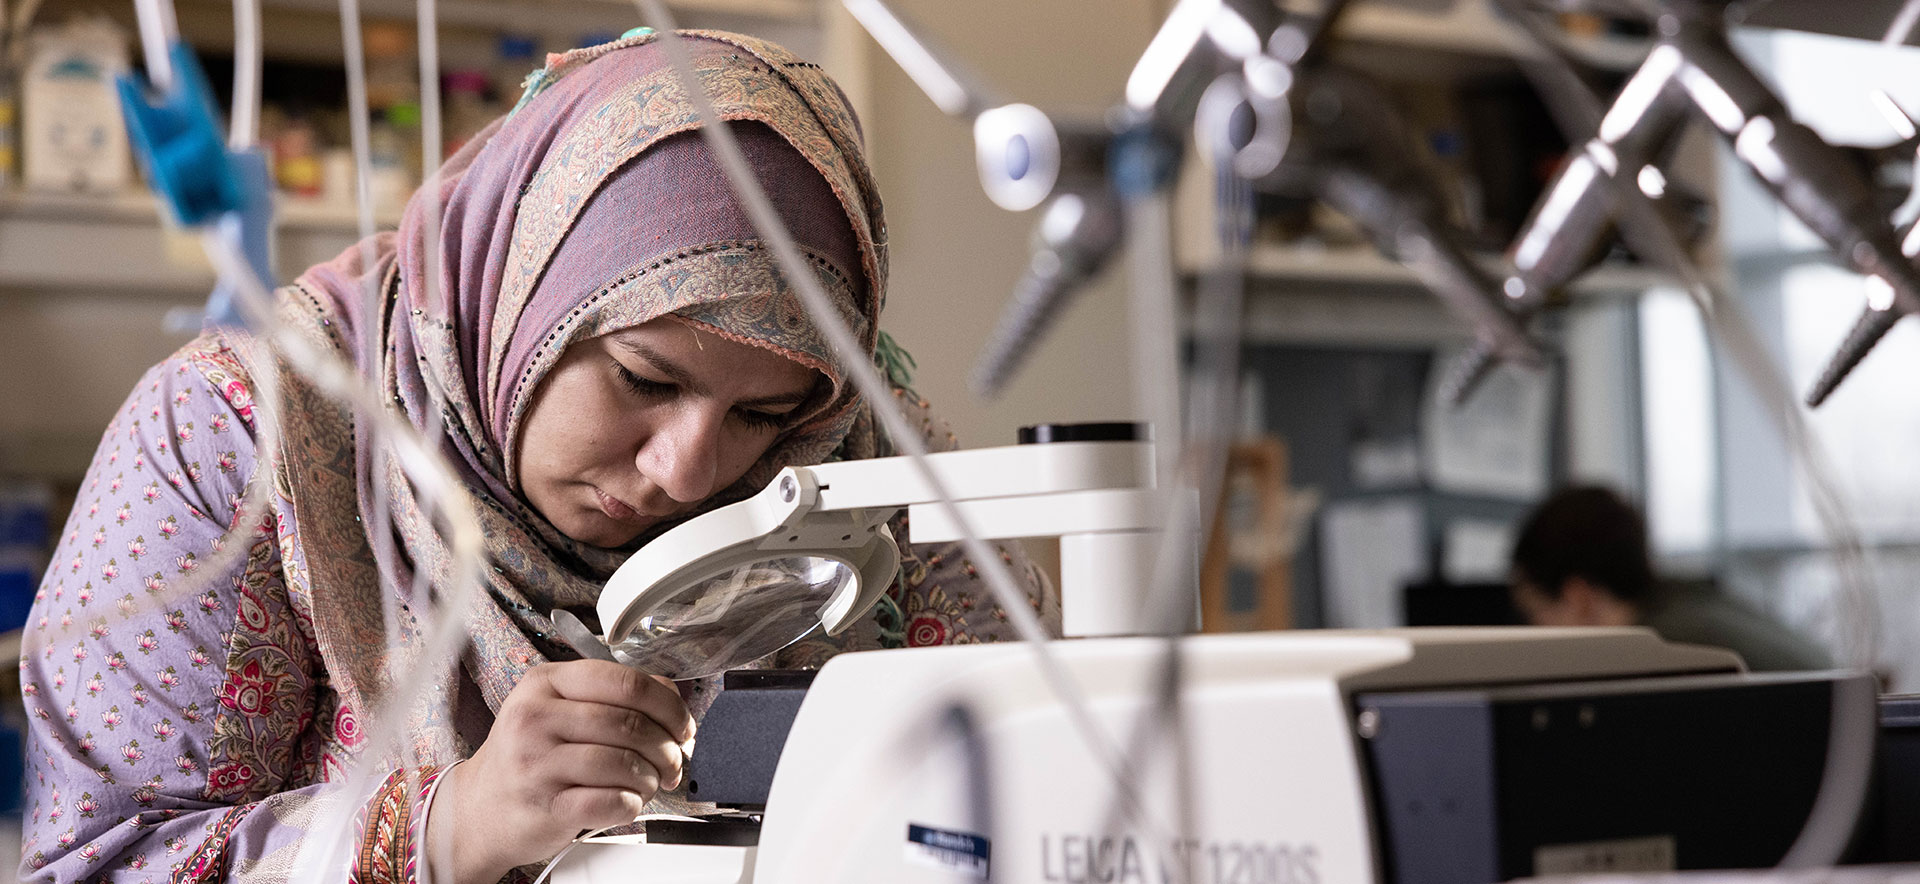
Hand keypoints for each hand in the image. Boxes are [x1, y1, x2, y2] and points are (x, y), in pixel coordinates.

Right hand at [427, 660, 693, 883]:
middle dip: (667, 747)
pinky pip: (612, 801)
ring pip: (625, 763)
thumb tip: (671, 694)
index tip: (682, 725)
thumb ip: (610, 695)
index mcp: (545, 683)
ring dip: (651, 778)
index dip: (668, 705)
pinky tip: (628, 801)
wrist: (479, 809)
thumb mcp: (557, 709)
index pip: (626, 682)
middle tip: (673, 761)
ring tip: (649, 783)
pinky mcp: (545, 805)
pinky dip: (633, 804)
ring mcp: (537, 763)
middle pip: (631, 724)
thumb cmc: (527, 757)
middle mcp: (536, 718)